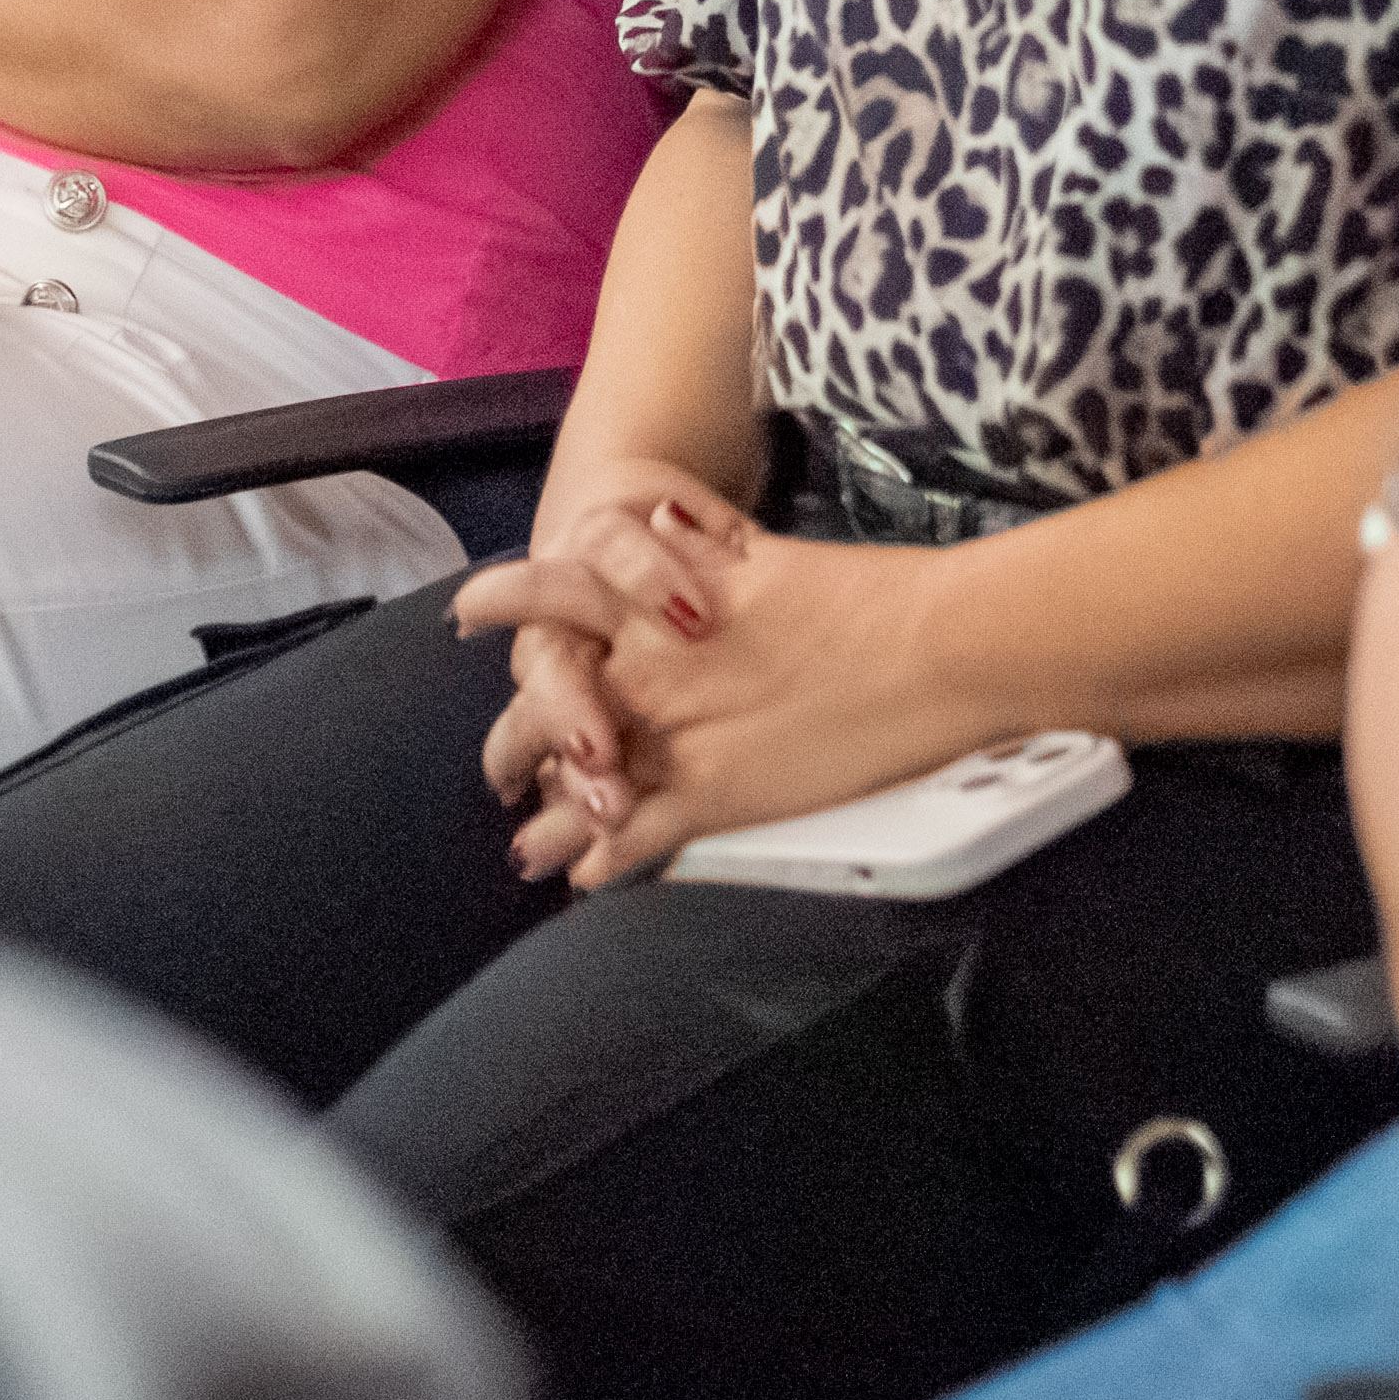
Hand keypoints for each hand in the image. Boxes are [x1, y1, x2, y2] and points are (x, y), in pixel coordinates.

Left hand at [453, 472, 993, 888]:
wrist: (929, 647)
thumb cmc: (863, 596)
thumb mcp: (760, 555)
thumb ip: (698, 546)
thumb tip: (657, 522)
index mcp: (654, 602)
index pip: (549, 597)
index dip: (502, 605)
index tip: (469, 614)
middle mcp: (644, 668)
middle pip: (543, 704)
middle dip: (510, 743)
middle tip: (495, 768)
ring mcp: (670, 738)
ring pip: (573, 785)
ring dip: (545, 819)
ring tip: (525, 848)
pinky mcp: (710, 797)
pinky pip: (630, 839)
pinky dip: (601, 861)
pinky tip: (585, 877)